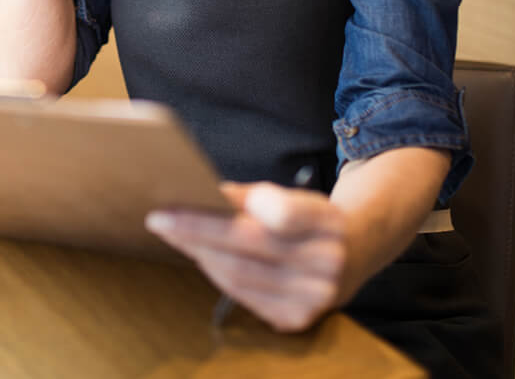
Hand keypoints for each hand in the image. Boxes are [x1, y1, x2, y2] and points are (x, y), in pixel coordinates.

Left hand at [146, 182, 348, 331]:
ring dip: (199, 253)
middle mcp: (328, 262)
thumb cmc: (309, 220)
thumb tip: (203, 194)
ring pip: (239, 275)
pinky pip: (242, 296)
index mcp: (328, 221)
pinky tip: (201, 257)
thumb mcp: (291, 195)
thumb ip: (251, 196)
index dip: (235, 206)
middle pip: (246, 245)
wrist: (354, 254)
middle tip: (159, 218)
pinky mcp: (298, 319)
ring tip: (174, 235)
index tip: (188, 198)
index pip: (278, 212)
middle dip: (195, 231)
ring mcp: (315, 296)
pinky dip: (217, 274)